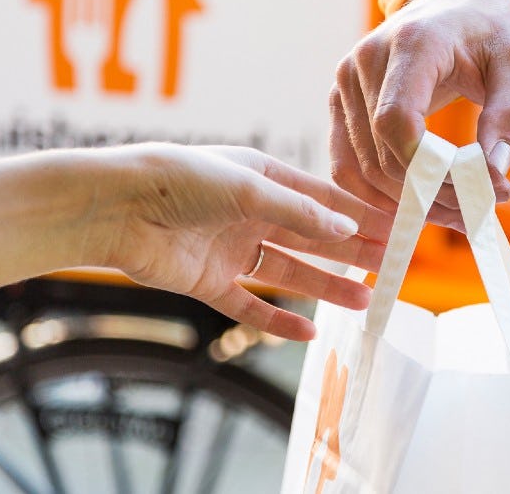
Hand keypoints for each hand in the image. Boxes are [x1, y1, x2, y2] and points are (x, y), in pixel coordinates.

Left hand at [87, 143, 392, 340]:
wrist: (114, 209)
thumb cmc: (179, 180)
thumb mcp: (248, 188)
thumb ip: (299, 212)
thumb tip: (347, 225)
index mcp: (262, 178)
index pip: (322, 199)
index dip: (359, 214)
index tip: (395, 228)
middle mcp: (250, 212)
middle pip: (312, 237)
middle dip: (352, 251)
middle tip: (391, 266)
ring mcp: (231, 248)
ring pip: (290, 272)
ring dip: (326, 287)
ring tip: (365, 301)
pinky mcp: (209, 281)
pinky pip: (251, 305)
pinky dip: (277, 320)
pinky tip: (308, 332)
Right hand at [330, 0, 509, 227]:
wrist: (456, 0)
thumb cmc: (492, 30)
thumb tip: (493, 173)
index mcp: (412, 44)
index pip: (397, 122)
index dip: (431, 170)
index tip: (481, 192)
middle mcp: (366, 61)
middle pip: (381, 154)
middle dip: (432, 194)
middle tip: (482, 210)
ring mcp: (346, 82)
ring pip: (361, 170)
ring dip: (408, 204)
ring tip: (459, 213)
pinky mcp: (341, 103)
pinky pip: (348, 165)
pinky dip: (381, 196)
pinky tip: (424, 205)